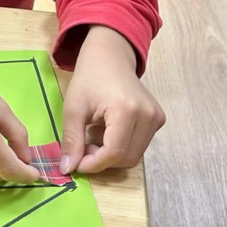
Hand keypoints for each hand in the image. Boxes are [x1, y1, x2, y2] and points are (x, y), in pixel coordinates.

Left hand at [60, 26, 164, 174]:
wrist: (110, 56)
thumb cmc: (89, 78)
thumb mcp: (73, 108)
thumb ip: (71, 140)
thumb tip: (67, 170)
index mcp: (127, 110)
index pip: (114, 153)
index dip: (94, 164)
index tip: (76, 164)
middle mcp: (148, 115)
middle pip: (126, 158)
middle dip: (102, 160)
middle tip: (83, 146)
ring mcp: (157, 118)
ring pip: (133, 155)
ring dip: (111, 153)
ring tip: (95, 132)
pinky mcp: (159, 119)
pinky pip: (139, 145)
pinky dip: (121, 145)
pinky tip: (108, 129)